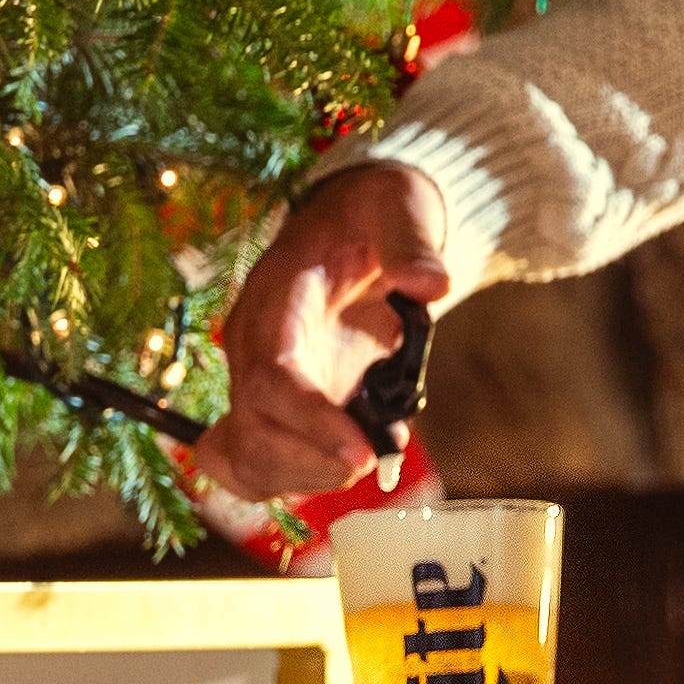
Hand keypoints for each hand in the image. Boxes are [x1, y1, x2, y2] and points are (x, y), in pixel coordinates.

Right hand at [211, 163, 449, 501]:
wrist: (354, 224)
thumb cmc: (372, 213)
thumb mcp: (395, 205)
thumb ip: (410, 240)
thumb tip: (430, 284)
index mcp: (273, 304)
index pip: (269, 381)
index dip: (309, 425)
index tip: (361, 453)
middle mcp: (252, 353)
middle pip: (252, 437)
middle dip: (312, 464)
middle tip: (375, 459)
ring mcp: (260, 387)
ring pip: (253, 463)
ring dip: (310, 478)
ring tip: (372, 455)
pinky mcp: (277, 411)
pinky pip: (259, 467)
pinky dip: (300, 479)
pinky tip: (348, 461)